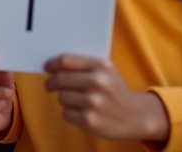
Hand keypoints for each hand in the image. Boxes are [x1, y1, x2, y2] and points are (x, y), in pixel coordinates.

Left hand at [44, 55, 168, 141]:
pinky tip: (82, 112)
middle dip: (51, 82)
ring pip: (61, 96)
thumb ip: (82, 65)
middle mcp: (98, 83)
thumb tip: (50, 64)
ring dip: (64, 99)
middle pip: (60, 78)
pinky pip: (66, 113)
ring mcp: (94, 103)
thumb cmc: (114, 90)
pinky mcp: (90, 121)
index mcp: (102, 66)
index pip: (65, 60)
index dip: (52, 64)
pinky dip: (70, 113)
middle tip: (50, 85)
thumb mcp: (105, 71)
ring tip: (77, 101)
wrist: (135, 116)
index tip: (46, 67)